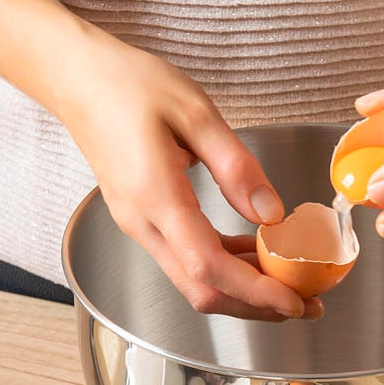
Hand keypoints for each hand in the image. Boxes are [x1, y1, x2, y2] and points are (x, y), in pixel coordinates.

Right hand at [50, 29, 319, 319]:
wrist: (77, 79)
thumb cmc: (128, 85)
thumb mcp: (195, 112)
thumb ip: (236, 167)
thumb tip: (272, 215)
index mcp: (155, 197)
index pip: (209, 267)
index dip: (256, 292)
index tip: (296, 301)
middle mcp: (142, 222)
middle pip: (201, 290)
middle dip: (256, 305)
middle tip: (306, 304)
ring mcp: (139, 224)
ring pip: (194, 280)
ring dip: (242, 289)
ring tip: (289, 282)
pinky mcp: (142, 219)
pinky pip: (186, 257)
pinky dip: (224, 266)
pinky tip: (254, 252)